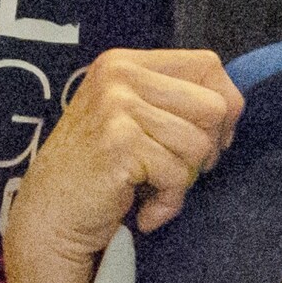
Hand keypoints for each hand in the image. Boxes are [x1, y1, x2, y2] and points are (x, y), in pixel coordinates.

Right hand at [5, 48, 243, 282]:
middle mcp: (119, 75)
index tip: (208, 140)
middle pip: (213, 106)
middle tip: (176, 173)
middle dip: (207, 149)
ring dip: (183, 182)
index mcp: (125, 62)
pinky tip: (142, 211)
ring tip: (151, 192)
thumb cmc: (98, 173)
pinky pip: (179, 176)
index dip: (222, 106)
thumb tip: (231, 107)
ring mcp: (117, 107)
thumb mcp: (132, 118)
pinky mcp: (120, 144)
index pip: (208, 65)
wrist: (50, 219)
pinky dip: (168, 204)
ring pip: (199, 145)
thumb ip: (173, 102)